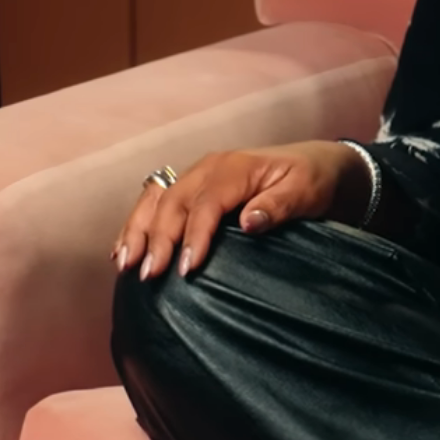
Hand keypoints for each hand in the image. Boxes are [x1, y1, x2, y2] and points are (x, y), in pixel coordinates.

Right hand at [111, 140, 363, 280]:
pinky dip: (137, 225)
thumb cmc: (311, 180)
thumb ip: (279, 205)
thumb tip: (250, 221)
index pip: (206, 204)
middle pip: (173, 203)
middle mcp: (208, 168)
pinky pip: (155, 202)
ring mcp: (195, 176)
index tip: (187, 269)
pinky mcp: (191, 188)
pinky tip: (124, 250)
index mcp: (234, 168)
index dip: (194, 236)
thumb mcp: (305, 191)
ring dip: (137, 231)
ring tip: (125, 263)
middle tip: (148, 275)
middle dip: (157, 239)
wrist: (315, 165)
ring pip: (156, 200)